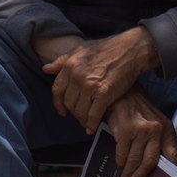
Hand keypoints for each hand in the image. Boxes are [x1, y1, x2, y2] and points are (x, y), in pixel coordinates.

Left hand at [39, 27, 160, 132]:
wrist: (130, 50)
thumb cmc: (107, 48)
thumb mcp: (81, 49)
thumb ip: (62, 60)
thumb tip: (45, 69)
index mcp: (70, 65)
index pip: (57, 90)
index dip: (58, 103)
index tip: (61, 111)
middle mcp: (77, 76)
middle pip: (68, 103)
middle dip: (72, 112)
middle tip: (78, 116)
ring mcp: (90, 86)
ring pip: (79, 111)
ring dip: (82, 119)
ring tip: (86, 122)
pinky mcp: (104, 94)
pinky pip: (93, 115)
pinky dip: (91, 124)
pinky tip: (91, 128)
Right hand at [106, 86, 176, 176]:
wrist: (125, 93)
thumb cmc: (140, 109)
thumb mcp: (156, 122)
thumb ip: (160, 141)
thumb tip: (159, 164)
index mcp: (166, 130)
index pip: (173, 155)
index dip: (171, 171)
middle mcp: (156, 131)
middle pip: (151, 162)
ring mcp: (140, 131)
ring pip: (135, 160)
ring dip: (129, 173)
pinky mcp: (125, 131)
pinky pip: (123, 153)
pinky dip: (121, 161)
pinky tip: (120, 164)